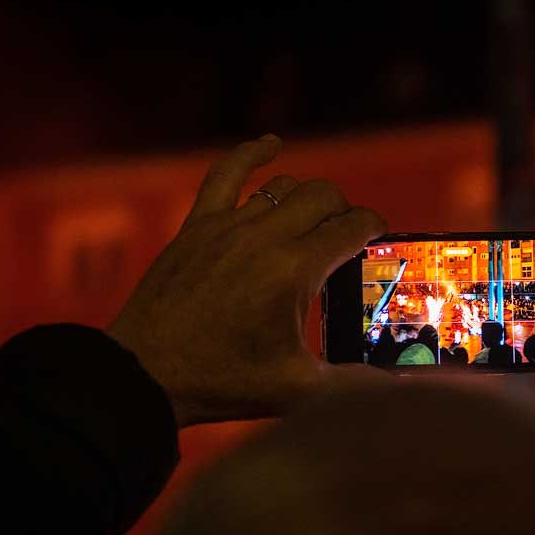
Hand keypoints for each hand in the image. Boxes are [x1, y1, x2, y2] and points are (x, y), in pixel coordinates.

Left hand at [107, 135, 386, 425]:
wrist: (145, 375)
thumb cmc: (221, 381)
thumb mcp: (295, 387)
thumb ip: (350, 382)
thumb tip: (389, 386)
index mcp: (294, 271)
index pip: (352, 228)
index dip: (373, 228)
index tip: (377, 237)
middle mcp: (264, 238)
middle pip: (324, 197)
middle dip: (344, 211)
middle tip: (346, 237)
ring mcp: (227, 227)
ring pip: (284, 187)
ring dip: (307, 198)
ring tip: (313, 219)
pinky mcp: (197, 226)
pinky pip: (226, 174)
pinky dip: (251, 154)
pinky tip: (271, 146)